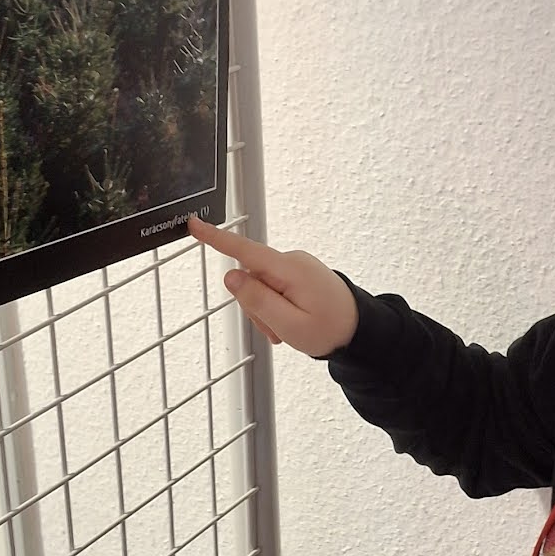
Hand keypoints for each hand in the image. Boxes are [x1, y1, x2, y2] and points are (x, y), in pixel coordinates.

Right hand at [189, 216, 358, 355]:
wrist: (361, 331)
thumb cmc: (330, 330)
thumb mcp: (290, 325)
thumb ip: (257, 301)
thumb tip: (231, 277)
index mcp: (289, 269)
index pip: (245, 251)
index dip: (216, 239)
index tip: (193, 224)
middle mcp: (291, 261)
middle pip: (249, 279)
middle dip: (255, 308)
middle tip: (278, 330)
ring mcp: (294, 266)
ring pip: (258, 287)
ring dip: (265, 311)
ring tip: (288, 329)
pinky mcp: (295, 272)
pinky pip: (271, 289)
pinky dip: (274, 308)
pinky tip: (291, 321)